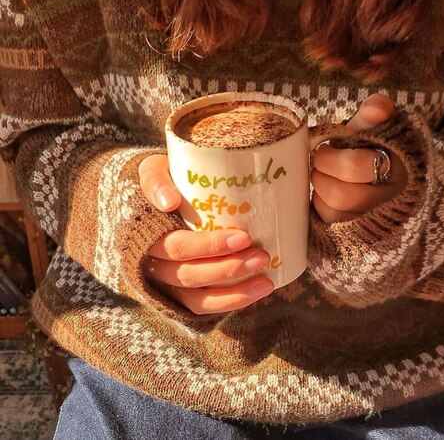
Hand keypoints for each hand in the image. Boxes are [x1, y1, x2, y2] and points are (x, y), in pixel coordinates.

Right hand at [138, 154, 273, 314]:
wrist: (154, 196)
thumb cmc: (162, 180)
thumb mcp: (152, 169)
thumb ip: (155, 179)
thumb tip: (169, 202)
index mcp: (143, 235)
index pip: (176, 247)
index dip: (209, 247)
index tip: (244, 237)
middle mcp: (150, 264)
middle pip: (189, 275)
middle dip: (229, 268)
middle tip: (262, 255)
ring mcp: (164, 283)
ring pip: (196, 298)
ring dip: (234, 293)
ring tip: (266, 281)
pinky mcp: (177, 294)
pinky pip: (201, 307)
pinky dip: (230, 303)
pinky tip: (257, 291)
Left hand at [312, 94, 407, 222]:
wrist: (395, 172)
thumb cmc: (380, 145)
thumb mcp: (380, 125)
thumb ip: (377, 112)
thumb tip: (376, 108)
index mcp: (398, 169)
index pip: (354, 167)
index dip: (330, 157)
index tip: (327, 148)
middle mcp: (391, 201)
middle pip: (341, 196)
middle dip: (321, 174)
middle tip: (321, 163)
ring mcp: (376, 222)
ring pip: (333, 213)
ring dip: (320, 192)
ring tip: (326, 177)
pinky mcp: (360, 235)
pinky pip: (331, 226)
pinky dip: (322, 207)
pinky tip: (327, 195)